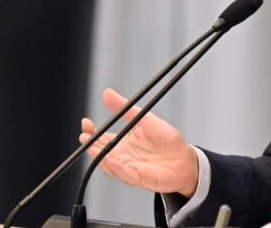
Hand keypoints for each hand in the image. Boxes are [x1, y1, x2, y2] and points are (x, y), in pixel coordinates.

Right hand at [80, 88, 198, 196]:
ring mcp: (128, 168)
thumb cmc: (167, 141)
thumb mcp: (145, 119)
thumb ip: (125, 108)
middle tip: (85, 136)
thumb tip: (107, 93)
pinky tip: (111, 159)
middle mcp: (122, 156)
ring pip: (108, 165)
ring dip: (99, 157)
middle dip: (90, 145)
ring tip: (93, 148)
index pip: (100, 138)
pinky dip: (116, 167)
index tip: (86, 122)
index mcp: (122, 142)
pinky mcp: (138, 177)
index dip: (91, 131)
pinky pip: (124, 174)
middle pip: (100, 152)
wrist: (185, 159)